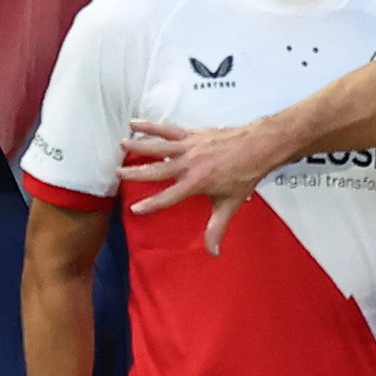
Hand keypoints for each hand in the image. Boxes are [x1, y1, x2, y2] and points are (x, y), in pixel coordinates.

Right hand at [120, 118, 285, 253]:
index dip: (152, 204)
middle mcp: (189, 164)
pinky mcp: (192, 133)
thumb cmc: (245, 175)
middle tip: (117, 173)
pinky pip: (168, 129)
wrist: (258, 147)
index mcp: (196, 183)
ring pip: (159, 146)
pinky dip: (151, 126)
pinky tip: (135, 123)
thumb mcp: (231, 204)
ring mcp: (189, 146)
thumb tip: (213, 252)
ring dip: (139, 145)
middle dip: (136, 172)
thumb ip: (217, 228)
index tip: (135, 209)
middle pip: (157, 169)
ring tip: (121, 144)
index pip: (169, 197)